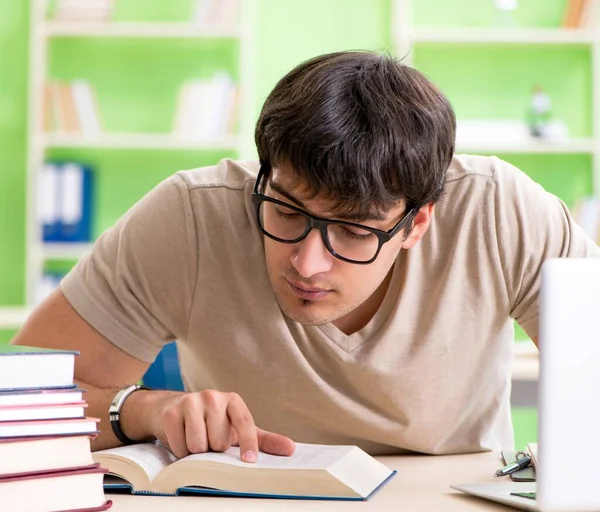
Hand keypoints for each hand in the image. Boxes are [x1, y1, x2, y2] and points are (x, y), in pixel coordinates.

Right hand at [145, 389, 295, 461]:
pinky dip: (181, 450)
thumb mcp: (237, 429)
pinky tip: (182, 438)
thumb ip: (264, 440)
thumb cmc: (212, 422)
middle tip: (209, 440)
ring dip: (197, 451)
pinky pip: (180, 446)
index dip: (248, 444)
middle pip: (219, 441)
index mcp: (233, 400)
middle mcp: (213, 396)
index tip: (250, 461)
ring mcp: (191, 402)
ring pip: (199, 445)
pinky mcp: (171, 412)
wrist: (173, 409)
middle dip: (213, 448)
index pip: (245, 424)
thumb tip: (291, 449)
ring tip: (196, 440)